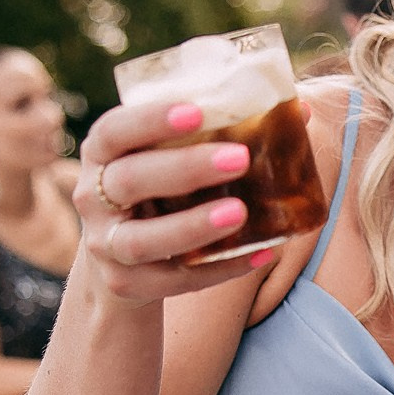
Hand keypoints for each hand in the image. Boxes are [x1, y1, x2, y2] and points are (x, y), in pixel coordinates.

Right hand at [72, 97, 269, 305]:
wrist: (122, 260)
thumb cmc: (159, 190)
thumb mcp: (168, 158)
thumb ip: (216, 132)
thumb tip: (300, 110)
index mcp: (103, 154)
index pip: (114, 130)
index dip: (150, 120)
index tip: (197, 110)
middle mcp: (93, 198)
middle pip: (129, 181)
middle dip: (184, 169)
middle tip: (240, 158)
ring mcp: (106, 245)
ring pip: (140, 240)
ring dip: (191, 226)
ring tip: (240, 212)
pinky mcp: (128, 283)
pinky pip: (173, 280)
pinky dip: (218, 269)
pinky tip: (260, 254)